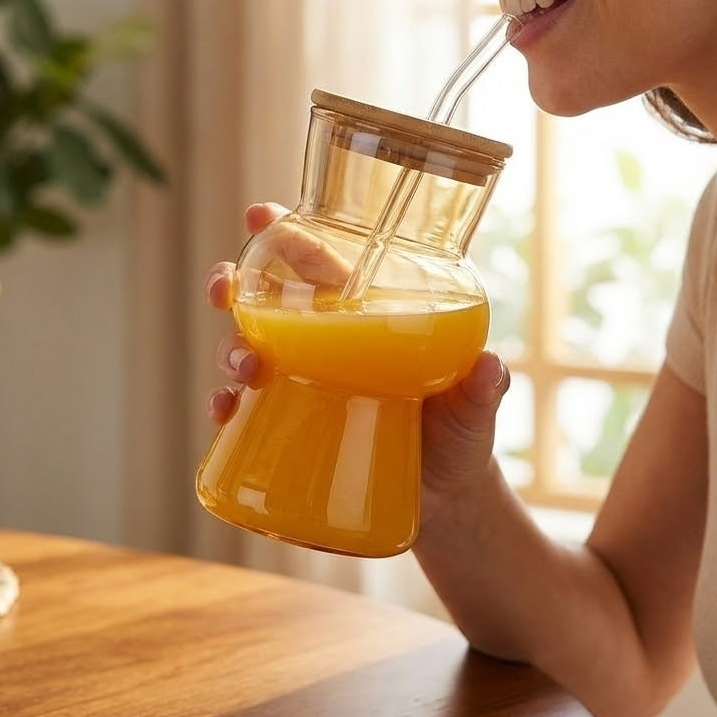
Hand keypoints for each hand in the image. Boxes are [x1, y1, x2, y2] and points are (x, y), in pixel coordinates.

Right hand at [203, 201, 511, 516]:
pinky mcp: (286, 432)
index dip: (285, 234)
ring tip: (247, 368)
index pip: (321, 264)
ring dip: (232, 349)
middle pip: (264, 300)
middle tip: (225, 288)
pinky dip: (224, 408)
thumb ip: (483, 388)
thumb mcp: (472, 408)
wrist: (443, 501)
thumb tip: (492, 367)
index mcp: (365, 319)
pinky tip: (224, 412)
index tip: (259, 214)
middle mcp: (324, 346)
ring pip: (245, 350)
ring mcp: (300, 388)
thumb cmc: (459, 436)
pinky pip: (242, 414)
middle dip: (232, 285)